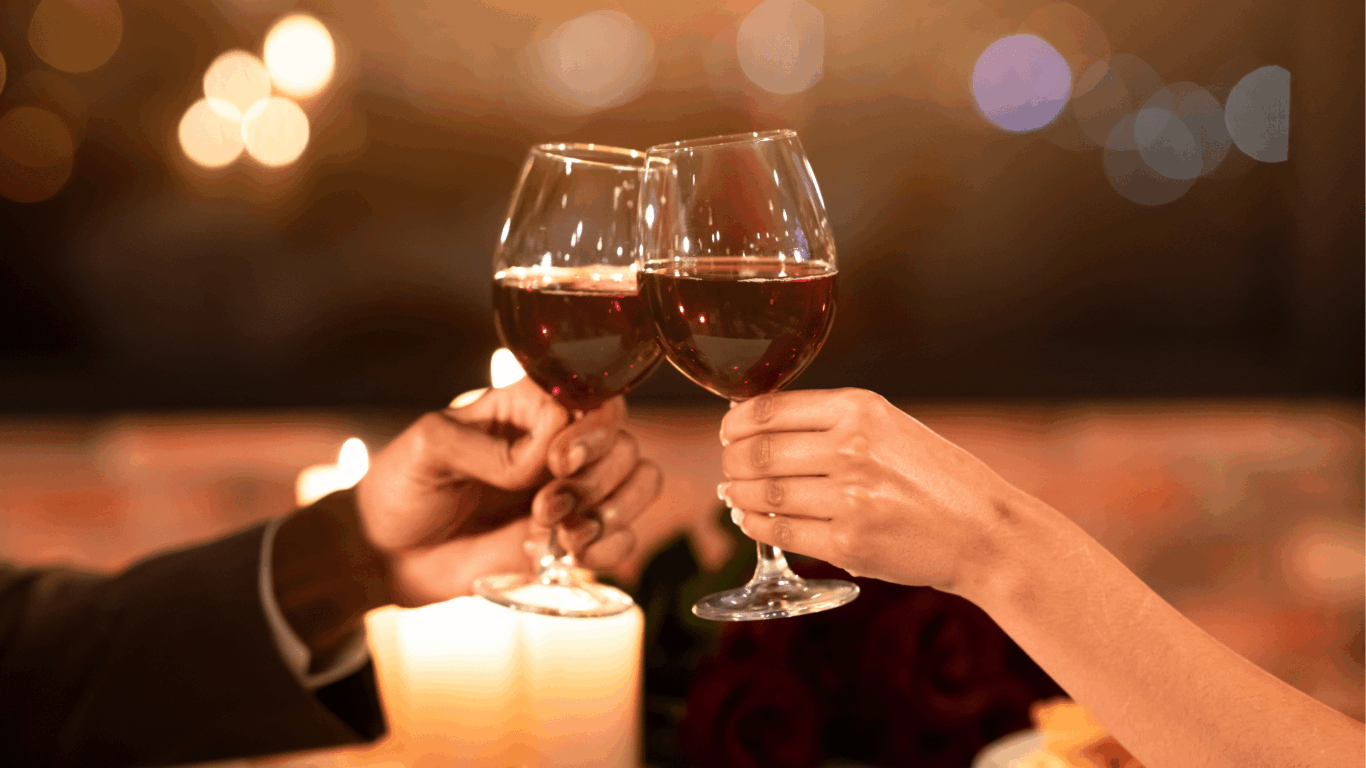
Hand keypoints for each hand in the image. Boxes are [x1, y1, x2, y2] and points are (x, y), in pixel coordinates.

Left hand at [355, 378, 661, 605]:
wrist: (385, 557)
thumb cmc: (401, 488)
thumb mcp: (427, 447)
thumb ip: (483, 444)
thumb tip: (538, 459)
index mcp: (526, 408)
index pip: (589, 397)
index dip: (586, 429)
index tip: (555, 461)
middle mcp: (557, 444)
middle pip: (623, 440)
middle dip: (596, 478)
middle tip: (546, 507)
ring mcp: (571, 491)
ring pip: (640, 480)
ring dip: (613, 509)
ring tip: (564, 535)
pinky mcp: (572, 537)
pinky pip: (624, 535)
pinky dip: (611, 546)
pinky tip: (574, 554)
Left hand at [717, 389, 1034, 596]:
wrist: (984, 529)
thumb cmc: (932, 477)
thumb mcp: (889, 426)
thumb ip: (831, 423)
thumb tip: (756, 425)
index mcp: (860, 409)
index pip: (770, 409)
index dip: (736, 422)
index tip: (727, 431)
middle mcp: (852, 448)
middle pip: (759, 452)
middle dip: (732, 461)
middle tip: (728, 466)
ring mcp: (850, 497)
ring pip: (764, 493)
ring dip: (737, 494)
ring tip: (733, 493)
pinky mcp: (849, 542)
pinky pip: (781, 531)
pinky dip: (755, 525)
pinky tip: (750, 519)